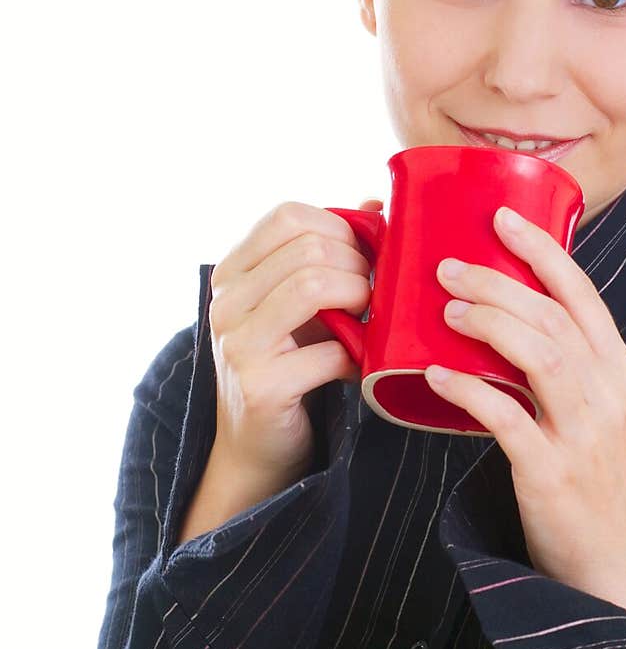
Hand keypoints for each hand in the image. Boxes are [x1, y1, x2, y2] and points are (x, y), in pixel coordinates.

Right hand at [207, 197, 381, 484]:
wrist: (257, 444)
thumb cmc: (288, 360)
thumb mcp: (302, 299)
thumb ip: (332, 251)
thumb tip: (377, 204)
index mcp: (231, 271)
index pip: (288, 217)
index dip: (338, 227)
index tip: (363, 254)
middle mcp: (225, 301)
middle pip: (309, 248)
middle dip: (358, 265)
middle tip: (374, 292)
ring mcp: (238, 343)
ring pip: (314, 285)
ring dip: (359, 298)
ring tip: (368, 318)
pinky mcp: (262, 385)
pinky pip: (330, 349)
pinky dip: (358, 355)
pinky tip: (358, 364)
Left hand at [424, 205, 625, 633]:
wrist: (611, 565)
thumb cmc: (591, 480)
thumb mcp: (594, 412)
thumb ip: (563, 365)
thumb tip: (502, 315)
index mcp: (620, 370)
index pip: (581, 294)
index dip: (541, 250)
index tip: (501, 217)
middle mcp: (609, 393)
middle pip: (551, 316)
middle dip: (497, 280)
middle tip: (447, 265)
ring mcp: (585, 434)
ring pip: (538, 354)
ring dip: (487, 321)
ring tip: (446, 307)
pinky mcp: (552, 473)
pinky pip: (505, 418)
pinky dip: (469, 388)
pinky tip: (436, 372)